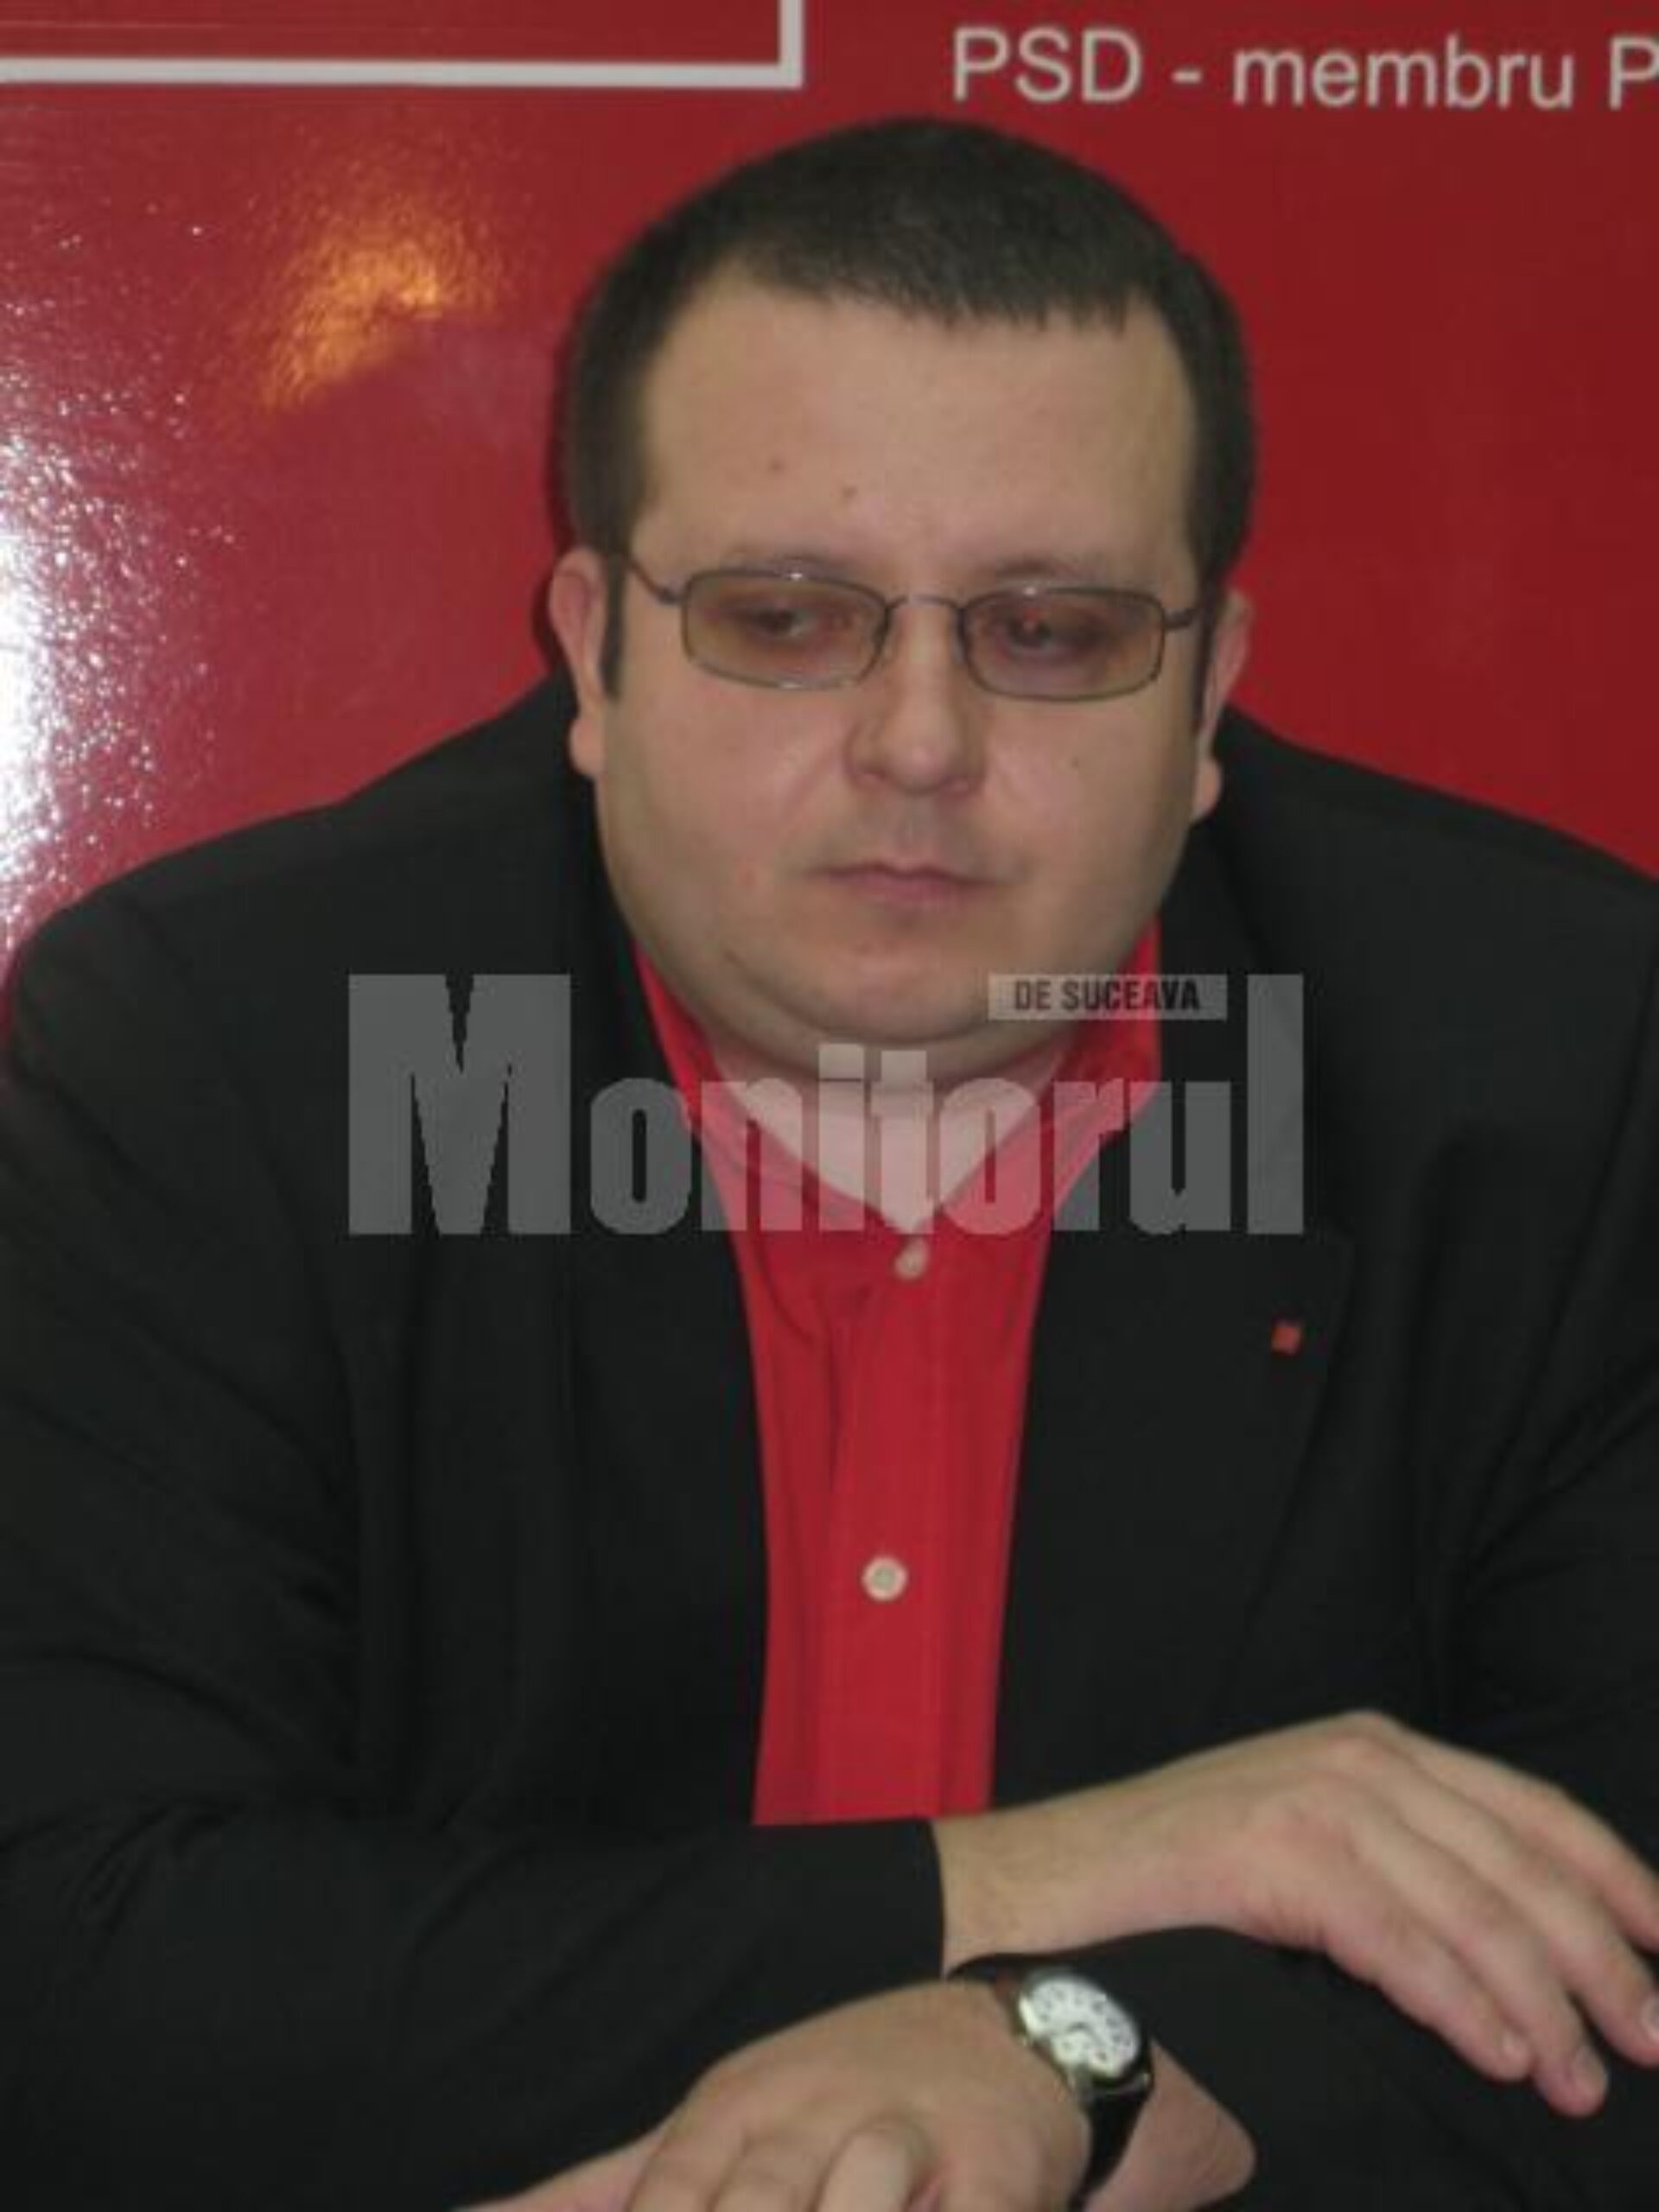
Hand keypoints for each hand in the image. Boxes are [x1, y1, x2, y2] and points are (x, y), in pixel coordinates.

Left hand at [464, 1984, 1250, 2211]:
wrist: (1012, 2027)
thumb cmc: (845, 2091)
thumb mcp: (723, 2117)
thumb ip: (603, 2186)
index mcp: (739, 2108)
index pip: (667, 2193)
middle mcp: (815, 2118)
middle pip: (756, 2202)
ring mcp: (904, 2143)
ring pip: (856, 2202)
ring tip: (826, 2209)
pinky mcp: (993, 2182)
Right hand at [937, 1711, 1658, 2117]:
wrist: (1045, 1881)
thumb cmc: (1180, 1886)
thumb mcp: (1310, 1846)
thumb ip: (1406, 1868)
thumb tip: (1525, 1956)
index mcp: (1378, 1746)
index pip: (1536, 1808)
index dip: (1620, 1881)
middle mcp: (1359, 1757)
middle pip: (1521, 1864)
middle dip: (1601, 1961)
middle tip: (1651, 2044)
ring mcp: (1313, 1797)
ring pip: (1472, 1909)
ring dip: (1542, 2007)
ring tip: (1576, 2082)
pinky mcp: (1270, 1853)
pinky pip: (1397, 1939)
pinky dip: (1462, 2003)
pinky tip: (1499, 2053)